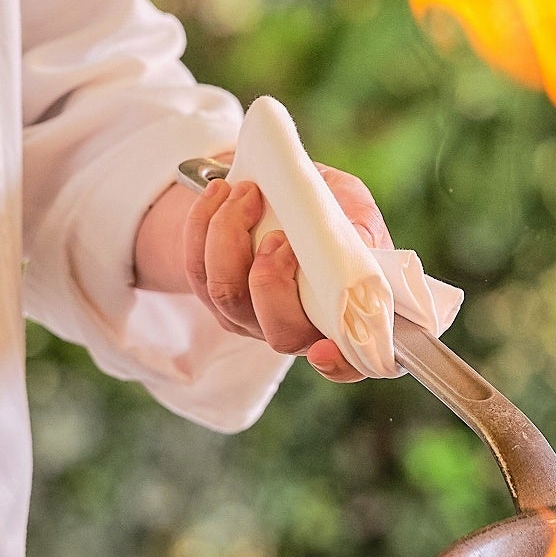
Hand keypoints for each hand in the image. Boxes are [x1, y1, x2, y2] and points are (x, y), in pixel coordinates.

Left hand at [137, 155, 391, 381]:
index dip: (338, 365)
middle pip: (278, 333)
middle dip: (272, 281)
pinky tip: (220, 191)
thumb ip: (359, 226)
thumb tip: (356, 241)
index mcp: (342, 316)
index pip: (351, 363)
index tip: (324, 349)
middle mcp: (295, 329)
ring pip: (227, 295)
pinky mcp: (214, 296)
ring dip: (230, 236)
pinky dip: (203, 223)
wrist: (283, 194)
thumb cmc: (329, 209)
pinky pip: (196, 268)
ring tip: (248, 193)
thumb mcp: (353, 206)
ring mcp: (250, 319)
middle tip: (279, 235)